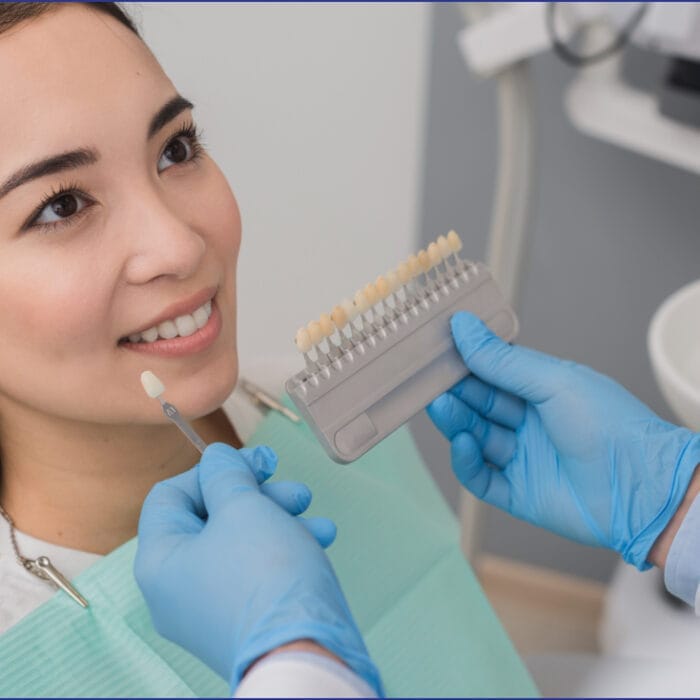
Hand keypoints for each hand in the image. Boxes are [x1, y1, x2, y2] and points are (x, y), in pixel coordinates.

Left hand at [135, 443, 381, 694]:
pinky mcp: (242, 618)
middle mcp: (178, 589)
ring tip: (310, 507)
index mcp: (160, 561)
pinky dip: (285, 545)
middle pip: (210, 517)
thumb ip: (225, 475)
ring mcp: (210, 607)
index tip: (252, 462)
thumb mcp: (243, 508)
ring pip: (240, 541)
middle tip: (288, 484)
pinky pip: (256, 569)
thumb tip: (217, 459)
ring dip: (278, 514)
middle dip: (255, 492)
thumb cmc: (266, 578)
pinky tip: (320, 535)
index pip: (169, 496)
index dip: (211, 471)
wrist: (304, 651)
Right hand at [427, 312, 699, 569]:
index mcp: (541, 392)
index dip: (466, 362)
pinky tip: (463, 443)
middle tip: (430, 380)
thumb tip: (463, 326)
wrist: (643, 489)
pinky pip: (481, 477)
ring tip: (441, 406)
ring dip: (456, 422)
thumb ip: (502, 360)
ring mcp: (522, 459)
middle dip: (455, 392)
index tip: (438, 349)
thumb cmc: (610, 425)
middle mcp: (529, 424)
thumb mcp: (553, 382)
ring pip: (476, 437)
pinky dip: (466, 461)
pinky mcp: (517, 493)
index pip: (492, 373)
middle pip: (479, 405)